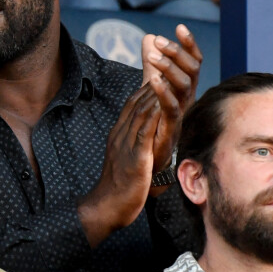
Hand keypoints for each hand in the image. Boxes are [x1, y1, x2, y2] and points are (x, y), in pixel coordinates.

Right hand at [78, 83, 160, 247]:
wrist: (107, 206)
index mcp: (119, 134)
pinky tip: (163, 103)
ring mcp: (126, 143)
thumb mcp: (126, 160)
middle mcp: (121, 133)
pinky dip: (153, 114)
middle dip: (151, 82)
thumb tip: (143, 139)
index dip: (146, 87)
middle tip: (163, 65)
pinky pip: (145, 129)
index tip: (159, 73)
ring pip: (140, 111)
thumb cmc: (118, 188)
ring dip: (153, 92)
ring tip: (165, 75)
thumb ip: (133, 146)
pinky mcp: (135, 155)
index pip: (132, 104)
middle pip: (136, 101)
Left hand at [142, 24, 201, 172]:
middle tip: (160, 41)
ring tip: (152, 57)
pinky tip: (153, 80)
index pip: (192, 61)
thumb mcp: (151, 85)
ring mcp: (180, 112)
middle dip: (177, 53)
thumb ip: (151, 62)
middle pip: (191, 70)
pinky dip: (163, 92)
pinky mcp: (170, 126)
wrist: (145, 158)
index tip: (179, 27)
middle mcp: (186, 97)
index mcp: (183, 87)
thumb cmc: (152, 119)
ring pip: (184, 85)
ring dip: (169, 68)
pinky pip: (172, 107)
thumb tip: (149, 36)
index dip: (188, 45)